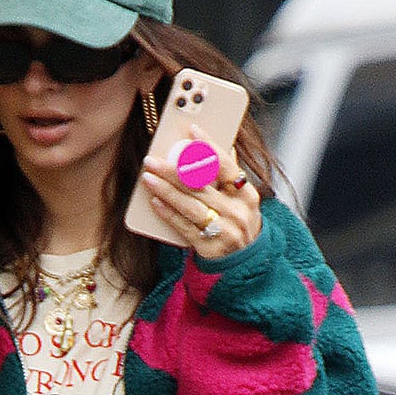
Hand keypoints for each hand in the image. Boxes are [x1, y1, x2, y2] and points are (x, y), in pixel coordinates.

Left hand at [142, 146, 261, 259]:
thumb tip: (225, 145)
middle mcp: (236, 212)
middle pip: (201, 186)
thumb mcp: (243, 201)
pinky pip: (184, 227)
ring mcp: (223, 230)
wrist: (246, 264)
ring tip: (148, 178)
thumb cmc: (240, 225)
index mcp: (247, 195)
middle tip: (152, 160)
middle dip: (173, 171)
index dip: (208, 147)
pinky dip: (169, 213)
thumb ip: (231, 176)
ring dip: (166, 190)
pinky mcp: (209, 247)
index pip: (226, 166)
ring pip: (190, 206)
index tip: (191, 131)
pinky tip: (155, 202)